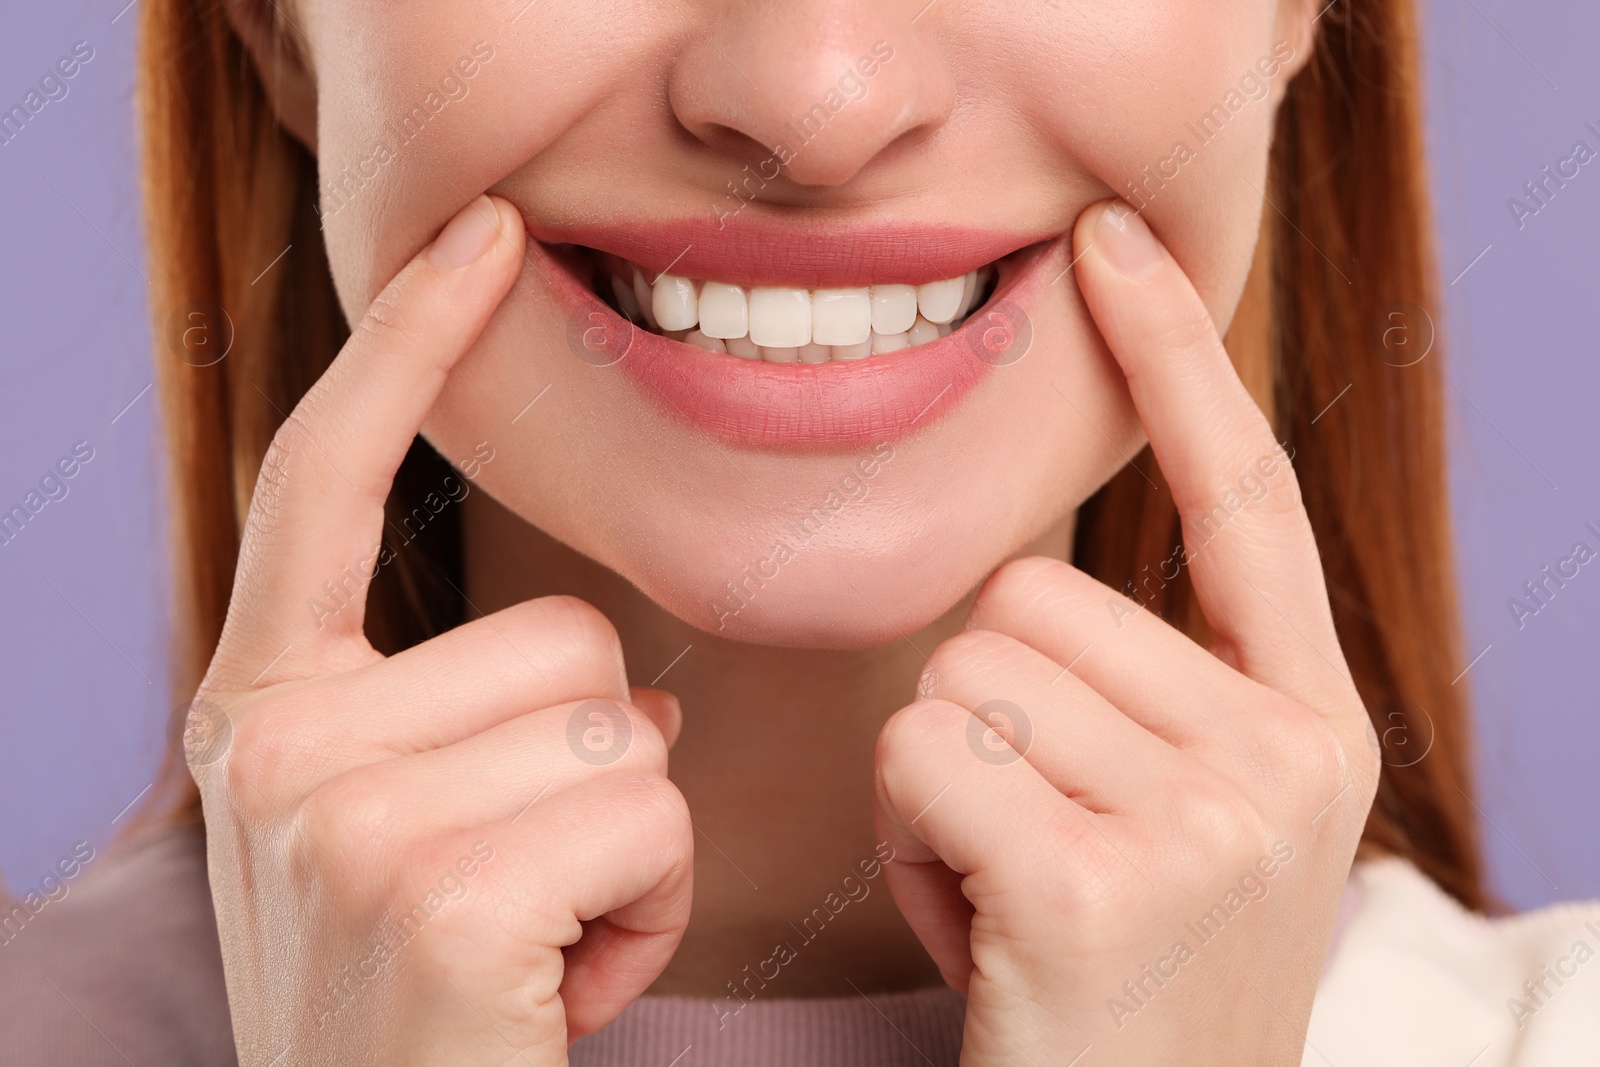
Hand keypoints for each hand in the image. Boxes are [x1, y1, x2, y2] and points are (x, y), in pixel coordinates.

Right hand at [189, 196, 692, 1065]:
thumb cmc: (418, 1008)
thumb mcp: (398, 844)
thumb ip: (475, 731)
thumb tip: (630, 702)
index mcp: (263, 707)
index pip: (327, 477)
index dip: (411, 344)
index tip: (484, 237)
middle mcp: (275, 740)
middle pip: (565, 632)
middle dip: (591, 759)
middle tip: (522, 894)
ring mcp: (344, 814)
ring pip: (623, 722)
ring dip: (625, 841)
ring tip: (542, 942)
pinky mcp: (440, 891)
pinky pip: (646, 812)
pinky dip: (650, 908)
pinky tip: (566, 988)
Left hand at [873, 200, 1380, 1065]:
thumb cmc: (1119, 994)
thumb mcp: (1175, 827)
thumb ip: (1142, 694)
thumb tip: (1024, 590)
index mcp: (1307, 726)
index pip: (1242, 499)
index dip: (1173, 358)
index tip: (1111, 242)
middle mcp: (1288, 756)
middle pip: (1029, 597)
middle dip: (987, 716)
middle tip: (1031, 849)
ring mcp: (1211, 818)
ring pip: (961, 671)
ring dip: (943, 786)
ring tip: (1009, 894)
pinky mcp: (1101, 878)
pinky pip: (922, 751)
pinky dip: (910, 843)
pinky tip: (979, 929)